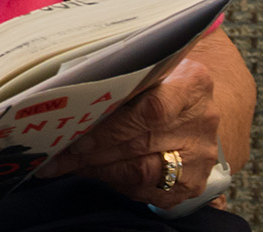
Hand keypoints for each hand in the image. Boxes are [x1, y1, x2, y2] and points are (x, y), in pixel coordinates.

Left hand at [41, 46, 227, 208]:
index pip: (153, 109)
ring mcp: (199, 157)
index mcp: (193, 84)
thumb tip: (71, 97)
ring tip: (69, 164)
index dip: (113, 126)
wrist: (196, 109)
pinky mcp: (192, 183)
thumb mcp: (150, 69)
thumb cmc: (163, 83)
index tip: (79, 133)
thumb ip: (122, 80)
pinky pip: (147, 192)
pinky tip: (93, 172)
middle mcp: (202, 122)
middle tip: (60, 154)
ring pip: (142, 172)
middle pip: (141, 143)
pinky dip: (115, 183)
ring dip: (100, 169)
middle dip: (94, 151)